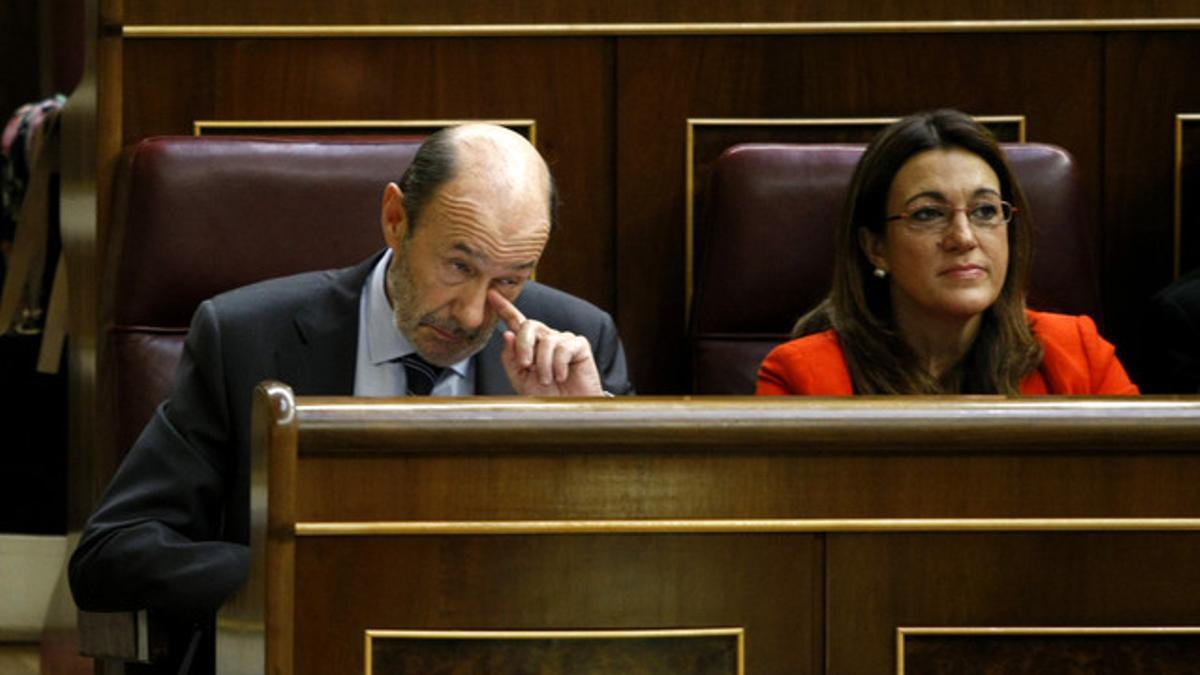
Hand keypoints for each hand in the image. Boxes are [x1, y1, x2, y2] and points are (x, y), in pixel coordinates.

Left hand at [488, 289, 603, 395]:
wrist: (567, 409)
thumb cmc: (546, 395)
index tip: (491, 294)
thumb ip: (510, 359)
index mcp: (530, 344)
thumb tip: (507, 334)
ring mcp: (563, 339)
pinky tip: (561, 376)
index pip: (515, 321)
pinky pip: (563, 348)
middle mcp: (546, 337)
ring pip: (546, 341)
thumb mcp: (520, 380)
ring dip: (543, 365)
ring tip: (547, 380)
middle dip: (524, 346)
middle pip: (529, 325)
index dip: (503, 307)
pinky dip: (558, 366)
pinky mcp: (579, 345)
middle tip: (526, 366)